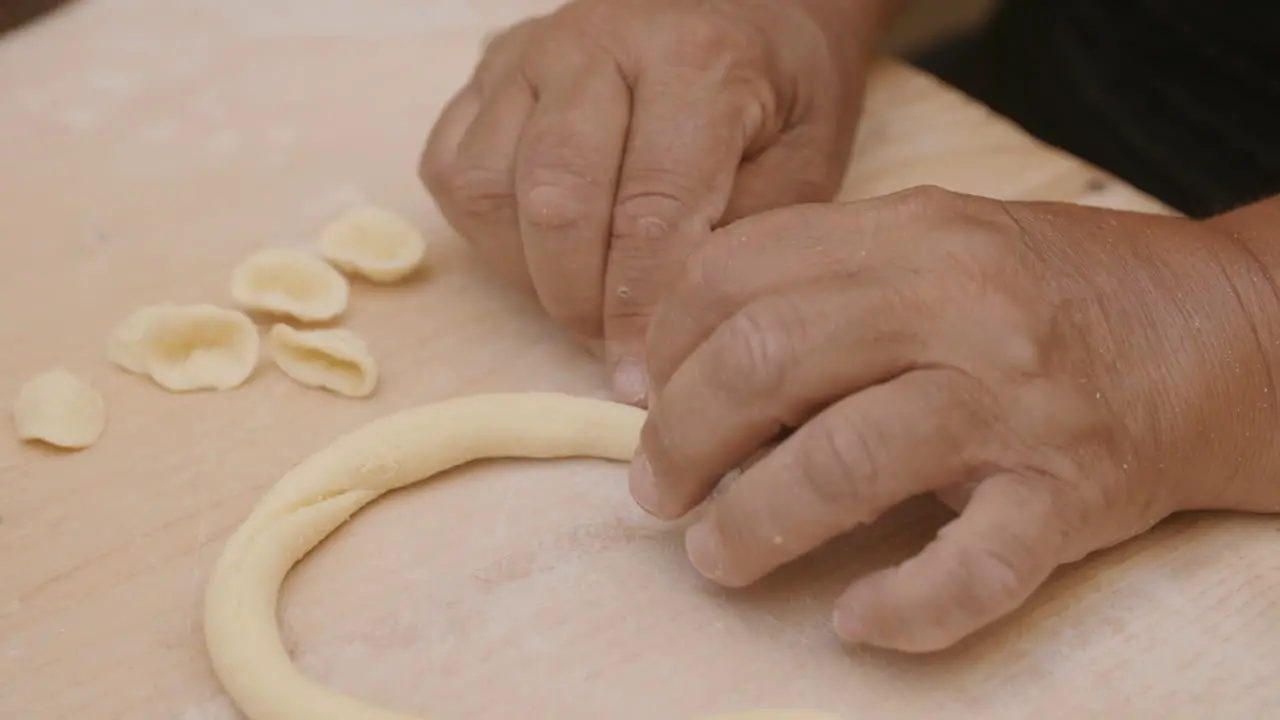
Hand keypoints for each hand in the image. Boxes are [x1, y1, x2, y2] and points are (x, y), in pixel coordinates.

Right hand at [419, 0, 886, 401]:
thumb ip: (744, 238)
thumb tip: (676, 329)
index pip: (649, 211)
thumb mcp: (806, 161)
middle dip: (578, 301)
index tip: (641, 382)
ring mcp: (530, 53)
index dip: (639, 312)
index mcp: (696, 63)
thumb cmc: (779, 92)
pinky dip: (485, 228)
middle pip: (555, 201)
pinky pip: (451, 166)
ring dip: (527, 268)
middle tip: (612, 345)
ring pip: (487, 187)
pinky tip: (540, 243)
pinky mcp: (487, 70)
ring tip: (582, 289)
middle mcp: (598, 44)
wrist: (745, 4)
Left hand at [631, 185, 1279, 651]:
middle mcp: (959, 308)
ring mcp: (1016, 405)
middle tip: (658, 490)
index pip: (738, 271)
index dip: (665, 342)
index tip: (643, 397)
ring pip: (845, 462)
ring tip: (715, 554)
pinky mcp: (1067, 496)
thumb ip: (819, 286)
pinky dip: (900, 607)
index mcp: (911, 236)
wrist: (1211, 332)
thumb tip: (676, 369)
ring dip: (752, 522)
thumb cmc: (1041, 295)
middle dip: (679, 438)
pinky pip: (973, 568)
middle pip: (767, 359)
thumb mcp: (931, 247)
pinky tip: (853, 620)